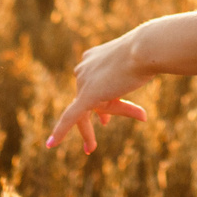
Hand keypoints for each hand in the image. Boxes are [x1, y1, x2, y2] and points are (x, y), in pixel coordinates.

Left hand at [46, 22, 155, 155]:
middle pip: (91, 97)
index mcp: (90, 59)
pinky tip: (50, 145)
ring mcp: (83, 82)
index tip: (105, 120)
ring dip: (99, 122)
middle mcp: (83, 69)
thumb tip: (141, 113)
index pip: (94, 84)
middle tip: (105, 124)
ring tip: (91, 146)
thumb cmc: (146, 55)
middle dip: (106, 109)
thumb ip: (129, 87)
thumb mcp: (135, 70)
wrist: (143, 50)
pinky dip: (59, 132)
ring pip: (91, 108)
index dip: (103, 101)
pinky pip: (70, 118)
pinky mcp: (87, 97)